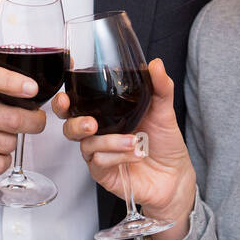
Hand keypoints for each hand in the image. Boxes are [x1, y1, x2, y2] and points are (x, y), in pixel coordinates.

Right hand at [52, 58, 196, 236]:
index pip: (77, 103)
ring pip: (85, 145)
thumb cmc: (165, 142)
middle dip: (74, 122)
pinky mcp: (103, 173)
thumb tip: (155, 64)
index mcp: (106, 114)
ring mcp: (99, 154)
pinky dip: (117, 156)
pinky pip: (98, 162)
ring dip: (108, 141)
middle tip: (91, 123)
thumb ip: (160, 86)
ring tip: (132, 140)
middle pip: (69, 125)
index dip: (64, 98)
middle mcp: (98, 133)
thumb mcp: (164, 110)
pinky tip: (134, 153)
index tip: (66, 92)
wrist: (175, 175)